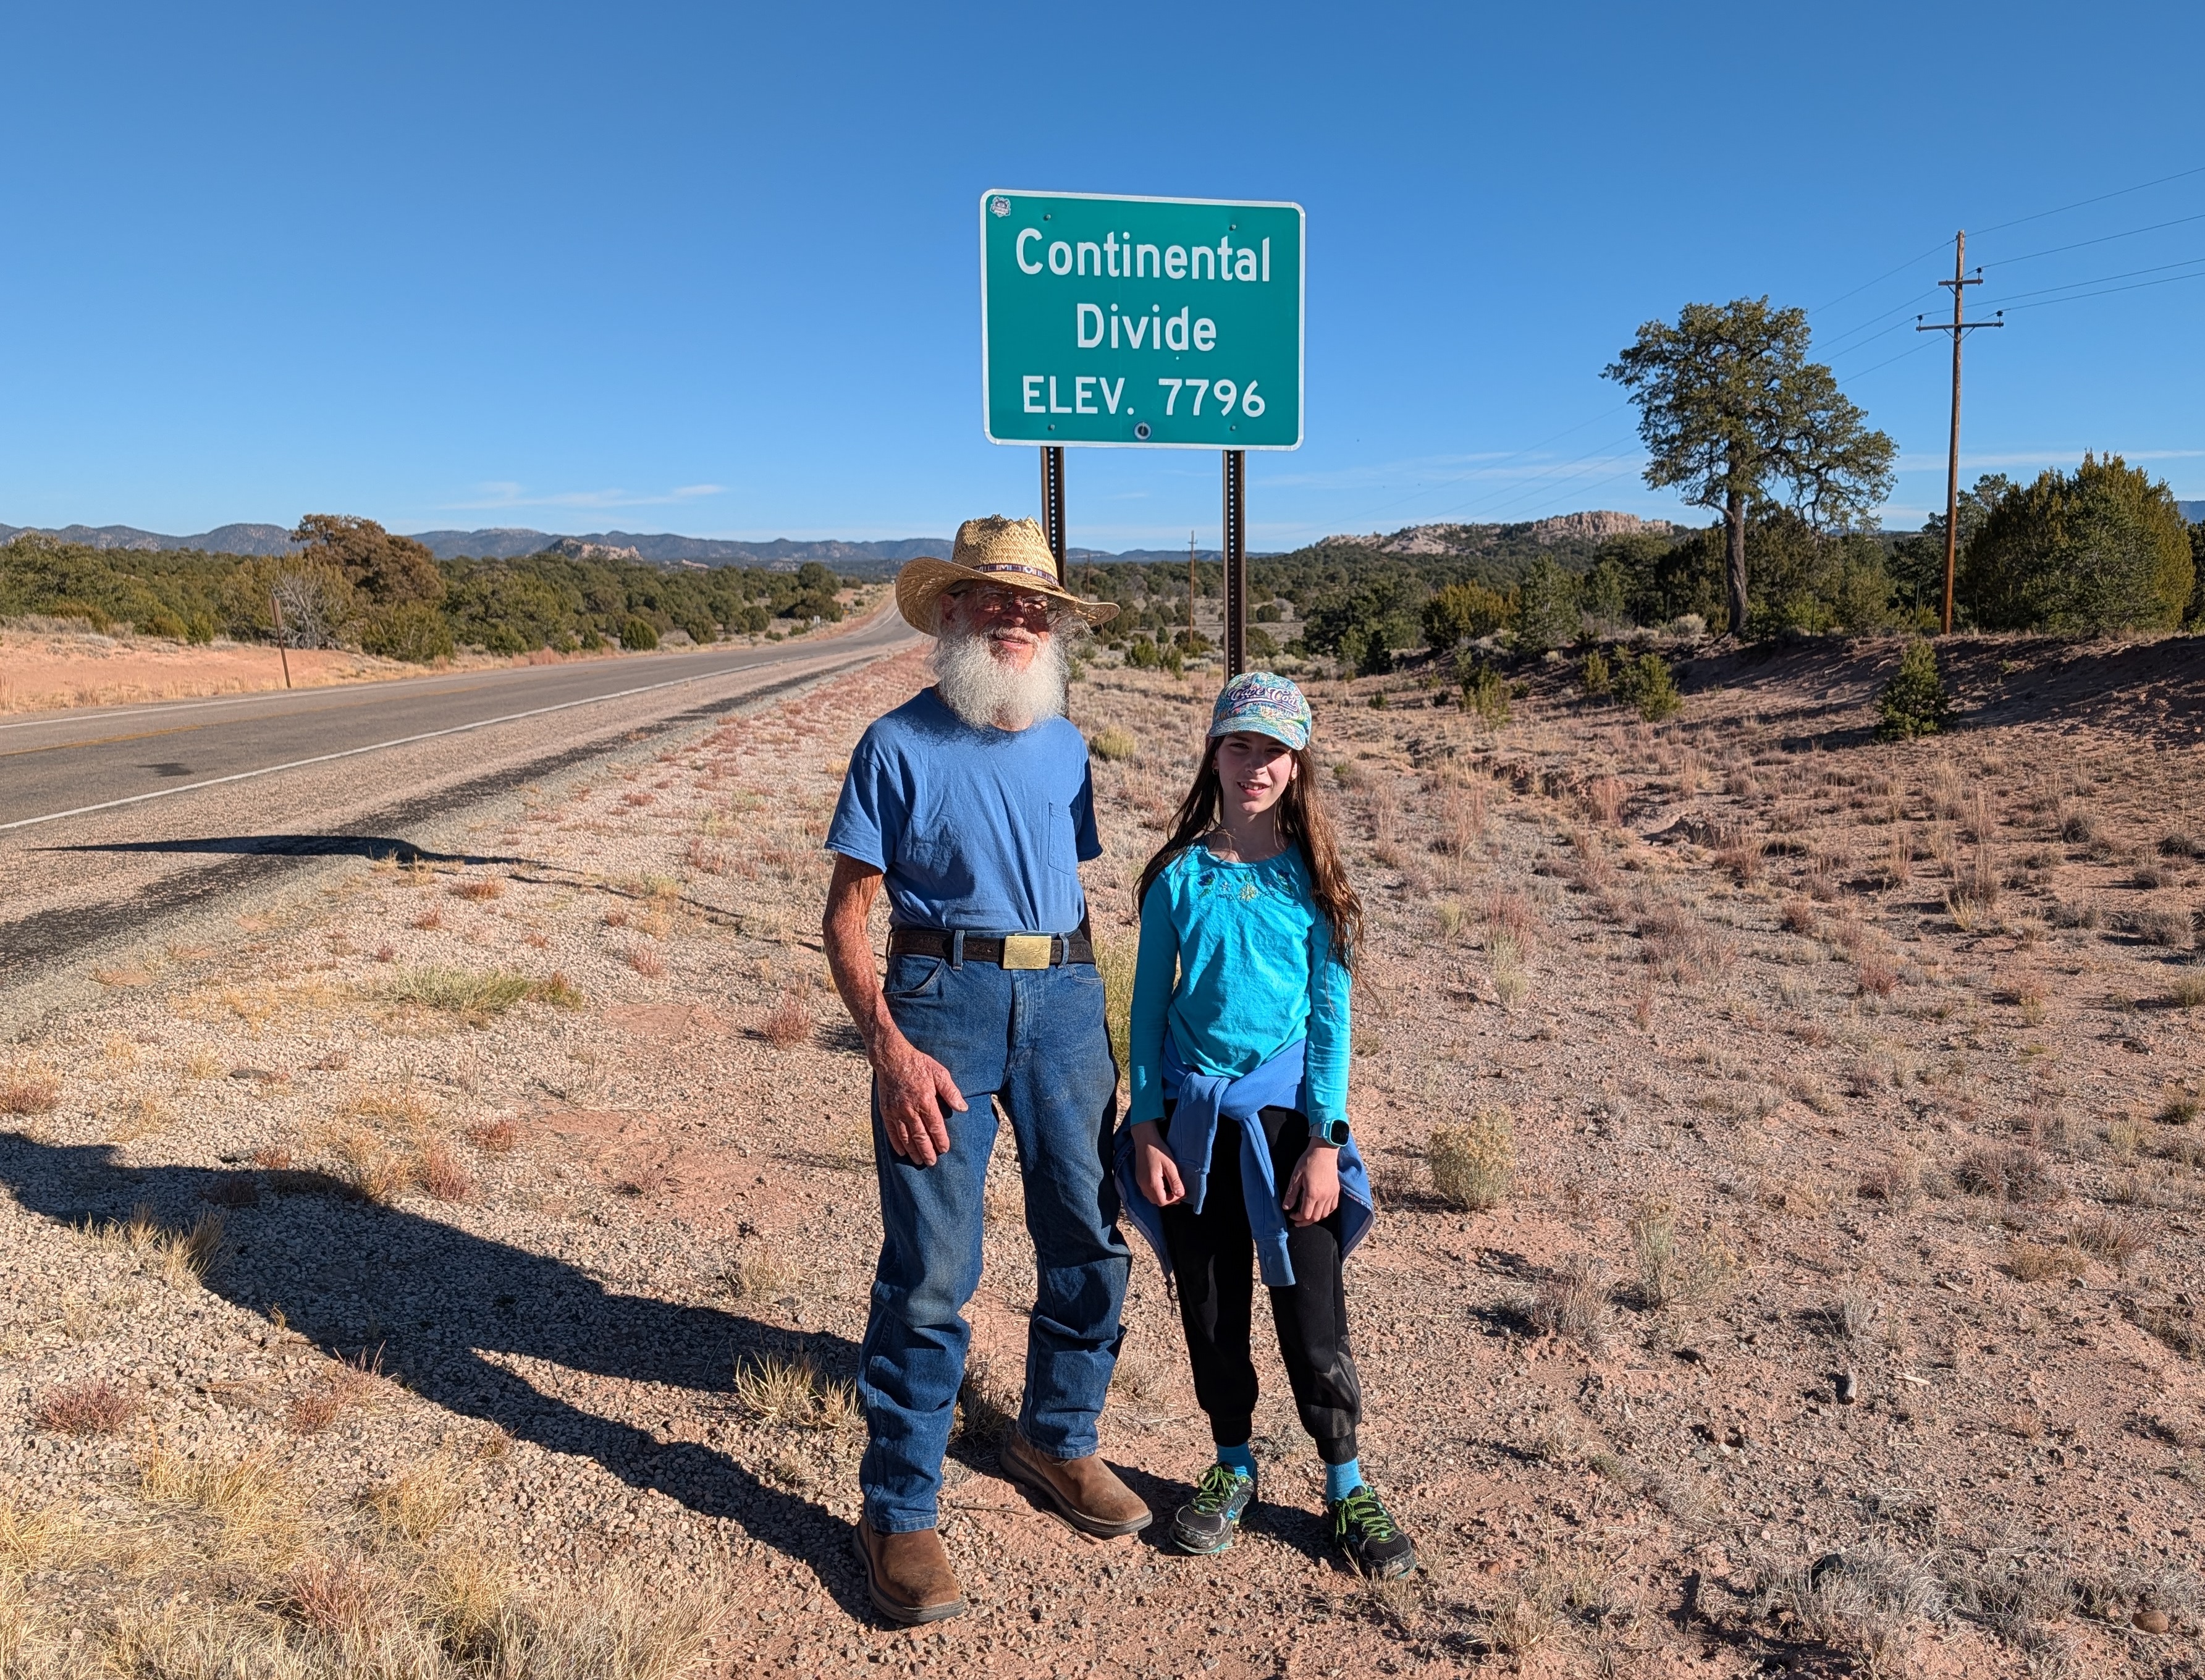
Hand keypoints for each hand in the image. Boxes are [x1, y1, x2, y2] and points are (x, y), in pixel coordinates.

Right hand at [871, 1031, 964, 1166]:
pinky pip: (891, 1131)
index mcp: (925, 1100)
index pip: (935, 1126)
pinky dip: (897, 1143)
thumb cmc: (918, 1064)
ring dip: (913, 1151)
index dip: (940, 1139)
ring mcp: (896, 1111)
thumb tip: (963, 1108)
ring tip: (919, 1160)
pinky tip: (902, 1152)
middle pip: (919, 1136)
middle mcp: (909, 1109)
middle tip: (932, 1162)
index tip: (944, 1149)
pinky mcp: (886, 1111)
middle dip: (927, 1151)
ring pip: (905, 1137)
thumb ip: (951, 1092)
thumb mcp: (939, 1073)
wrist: (892, 1058)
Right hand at [1130, 1121, 1185, 1206]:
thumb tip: (1181, 1194)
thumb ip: (1175, 1181)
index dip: (1174, 1199)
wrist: (1144, 1139)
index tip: (1182, 1192)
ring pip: (1151, 1197)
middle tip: (1179, 1192)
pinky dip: (1156, 1192)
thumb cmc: (1159, 1150)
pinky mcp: (1139, 1178)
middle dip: (1169, 1199)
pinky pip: (1147, 1191)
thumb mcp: (1170, 1165)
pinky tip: (1163, 1185)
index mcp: (1152, 1183)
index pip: (1163, 1201)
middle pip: (1157, 1201)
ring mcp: (1140, 1182)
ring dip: (1162, 1196)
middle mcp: (1143, 1185)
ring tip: (1173, 1189)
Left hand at [1283, 1142, 1339, 1226]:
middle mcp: (1324, 1197)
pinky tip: (1319, 1209)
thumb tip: (1285, 1207)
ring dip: (1315, 1218)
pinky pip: (1333, 1207)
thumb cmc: (1308, 1162)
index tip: (1291, 1215)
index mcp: (1312, 1194)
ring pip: (1324, 1214)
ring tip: (1307, 1215)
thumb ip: (1291, 1194)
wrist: (1324, 1151)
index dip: (1297, 1218)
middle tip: (1297, 1219)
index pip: (1306, 1215)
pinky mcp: (1336, 1191)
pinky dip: (1326, 1212)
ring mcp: (1332, 1195)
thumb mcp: (1295, 1177)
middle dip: (1305, 1221)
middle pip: (1315, 1218)